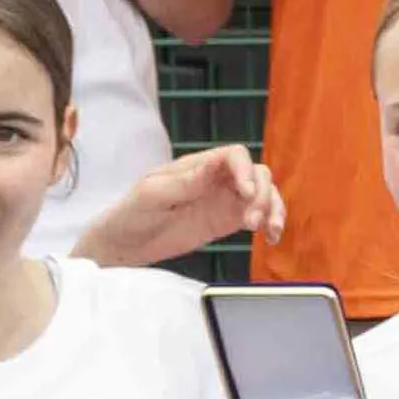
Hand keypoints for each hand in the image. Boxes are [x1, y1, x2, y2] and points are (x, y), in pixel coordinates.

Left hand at [73, 143, 285, 268]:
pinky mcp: (227, 221)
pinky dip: (271, 224)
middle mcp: (216, 179)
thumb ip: (185, 181)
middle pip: (256, 174)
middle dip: (262, 195)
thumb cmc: (132, 213)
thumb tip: (215, 165)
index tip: (247, 194)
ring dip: (273, 209)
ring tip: (268, 231)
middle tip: (251, 222)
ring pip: (264, 194)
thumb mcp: (153, 194)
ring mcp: (224, 200)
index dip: (246, 171)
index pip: (234, 155)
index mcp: (197, 166)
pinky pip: (259, 216)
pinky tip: (272, 238)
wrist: (125, 243)